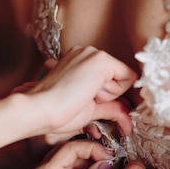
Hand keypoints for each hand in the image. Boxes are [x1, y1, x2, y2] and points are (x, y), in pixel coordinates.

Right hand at [14, 46, 136, 141]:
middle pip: (118, 78)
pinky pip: (128, 78)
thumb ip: (108, 105)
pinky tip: (90, 93)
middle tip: (82, 98)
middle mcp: (87, 53)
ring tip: (83, 95)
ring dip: (107, 94)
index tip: (84, 100)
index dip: (105, 97)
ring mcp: (93, 54)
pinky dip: (113, 92)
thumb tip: (125, 116)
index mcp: (79, 61)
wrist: (41, 109)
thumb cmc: (57, 112)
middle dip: (107, 95)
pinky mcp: (101, 60)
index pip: (109, 78)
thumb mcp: (89, 107)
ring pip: (123, 77)